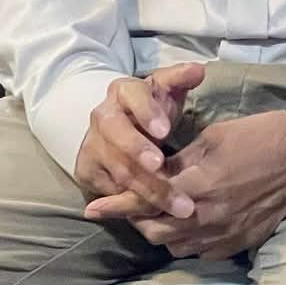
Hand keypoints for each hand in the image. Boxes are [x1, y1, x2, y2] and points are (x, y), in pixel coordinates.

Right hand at [75, 62, 205, 220]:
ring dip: (146, 189)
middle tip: (161, 169)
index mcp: (123, 92)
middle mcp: (102, 118)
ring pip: (118, 170)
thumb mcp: (166, 86)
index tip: (166, 131)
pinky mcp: (87, 171)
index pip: (133, 100)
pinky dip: (133, 204)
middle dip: (140, 155)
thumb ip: (181, 78)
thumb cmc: (152, 104)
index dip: (147, 115)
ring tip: (177, 204)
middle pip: (119, 139)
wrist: (118, 123)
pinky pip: (110, 191)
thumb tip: (198, 70)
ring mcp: (92, 146)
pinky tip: (157, 214)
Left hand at [91, 110, 285, 259]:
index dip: (115, 205)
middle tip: (130, 206)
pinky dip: (186, 240)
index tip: (93, 207)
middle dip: (136, 220)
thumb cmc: (261, 135)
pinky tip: (189, 225)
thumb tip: (150, 173)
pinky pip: (199, 251)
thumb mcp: (214, 136)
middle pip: (153, 230)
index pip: (144, 200)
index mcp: (199, 184)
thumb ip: (178, 161)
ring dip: (160, 231)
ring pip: (174, 245)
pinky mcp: (239, 242)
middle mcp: (208, 216)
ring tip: (159, 215)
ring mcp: (224, 234)